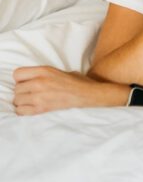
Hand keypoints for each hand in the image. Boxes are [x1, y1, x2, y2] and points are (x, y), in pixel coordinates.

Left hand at [13, 66, 128, 115]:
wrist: (88, 94)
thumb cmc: (76, 82)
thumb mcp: (58, 71)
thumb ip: (41, 74)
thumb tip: (28, 79)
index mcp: (44, 70)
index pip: (17, 74)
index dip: (21, 79)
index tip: (27, 82)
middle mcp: (39, 82)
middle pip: (16, 89)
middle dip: (22, 92)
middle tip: (31, 93)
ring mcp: (40, 96)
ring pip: (17, 100)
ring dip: (22, 102)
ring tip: (32, 101)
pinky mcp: (41, 108)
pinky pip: (21, 111)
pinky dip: (23, 111)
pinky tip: (31, 108)